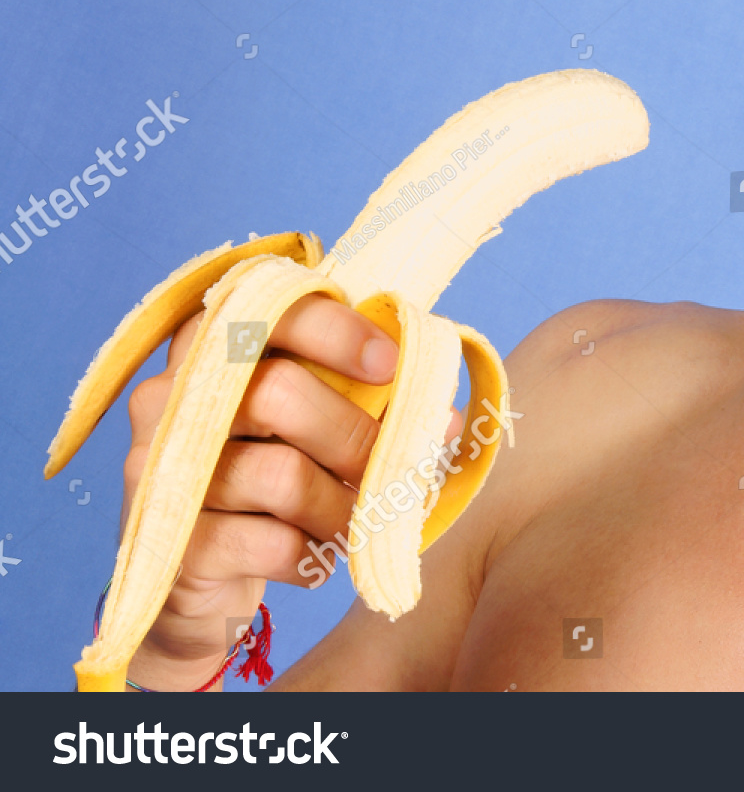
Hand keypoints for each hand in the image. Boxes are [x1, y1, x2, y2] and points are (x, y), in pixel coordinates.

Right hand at [120, 295, 455, 689]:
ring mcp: (159, 468)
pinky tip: (316, 555)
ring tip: (357, 523)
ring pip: (281, 475)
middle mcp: (168, 395)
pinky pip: (268, 542)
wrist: (207, 573)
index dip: (336, 331)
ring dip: (343, 507)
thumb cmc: (276, 473)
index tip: (390, 364)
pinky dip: (312, 553)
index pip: (268, 309)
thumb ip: (371, 399)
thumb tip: (446, 418)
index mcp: (210, 343)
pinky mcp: (172, 541)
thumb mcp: (318, 422)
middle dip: (355, 436)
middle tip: (392, 471)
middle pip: (277, 393)